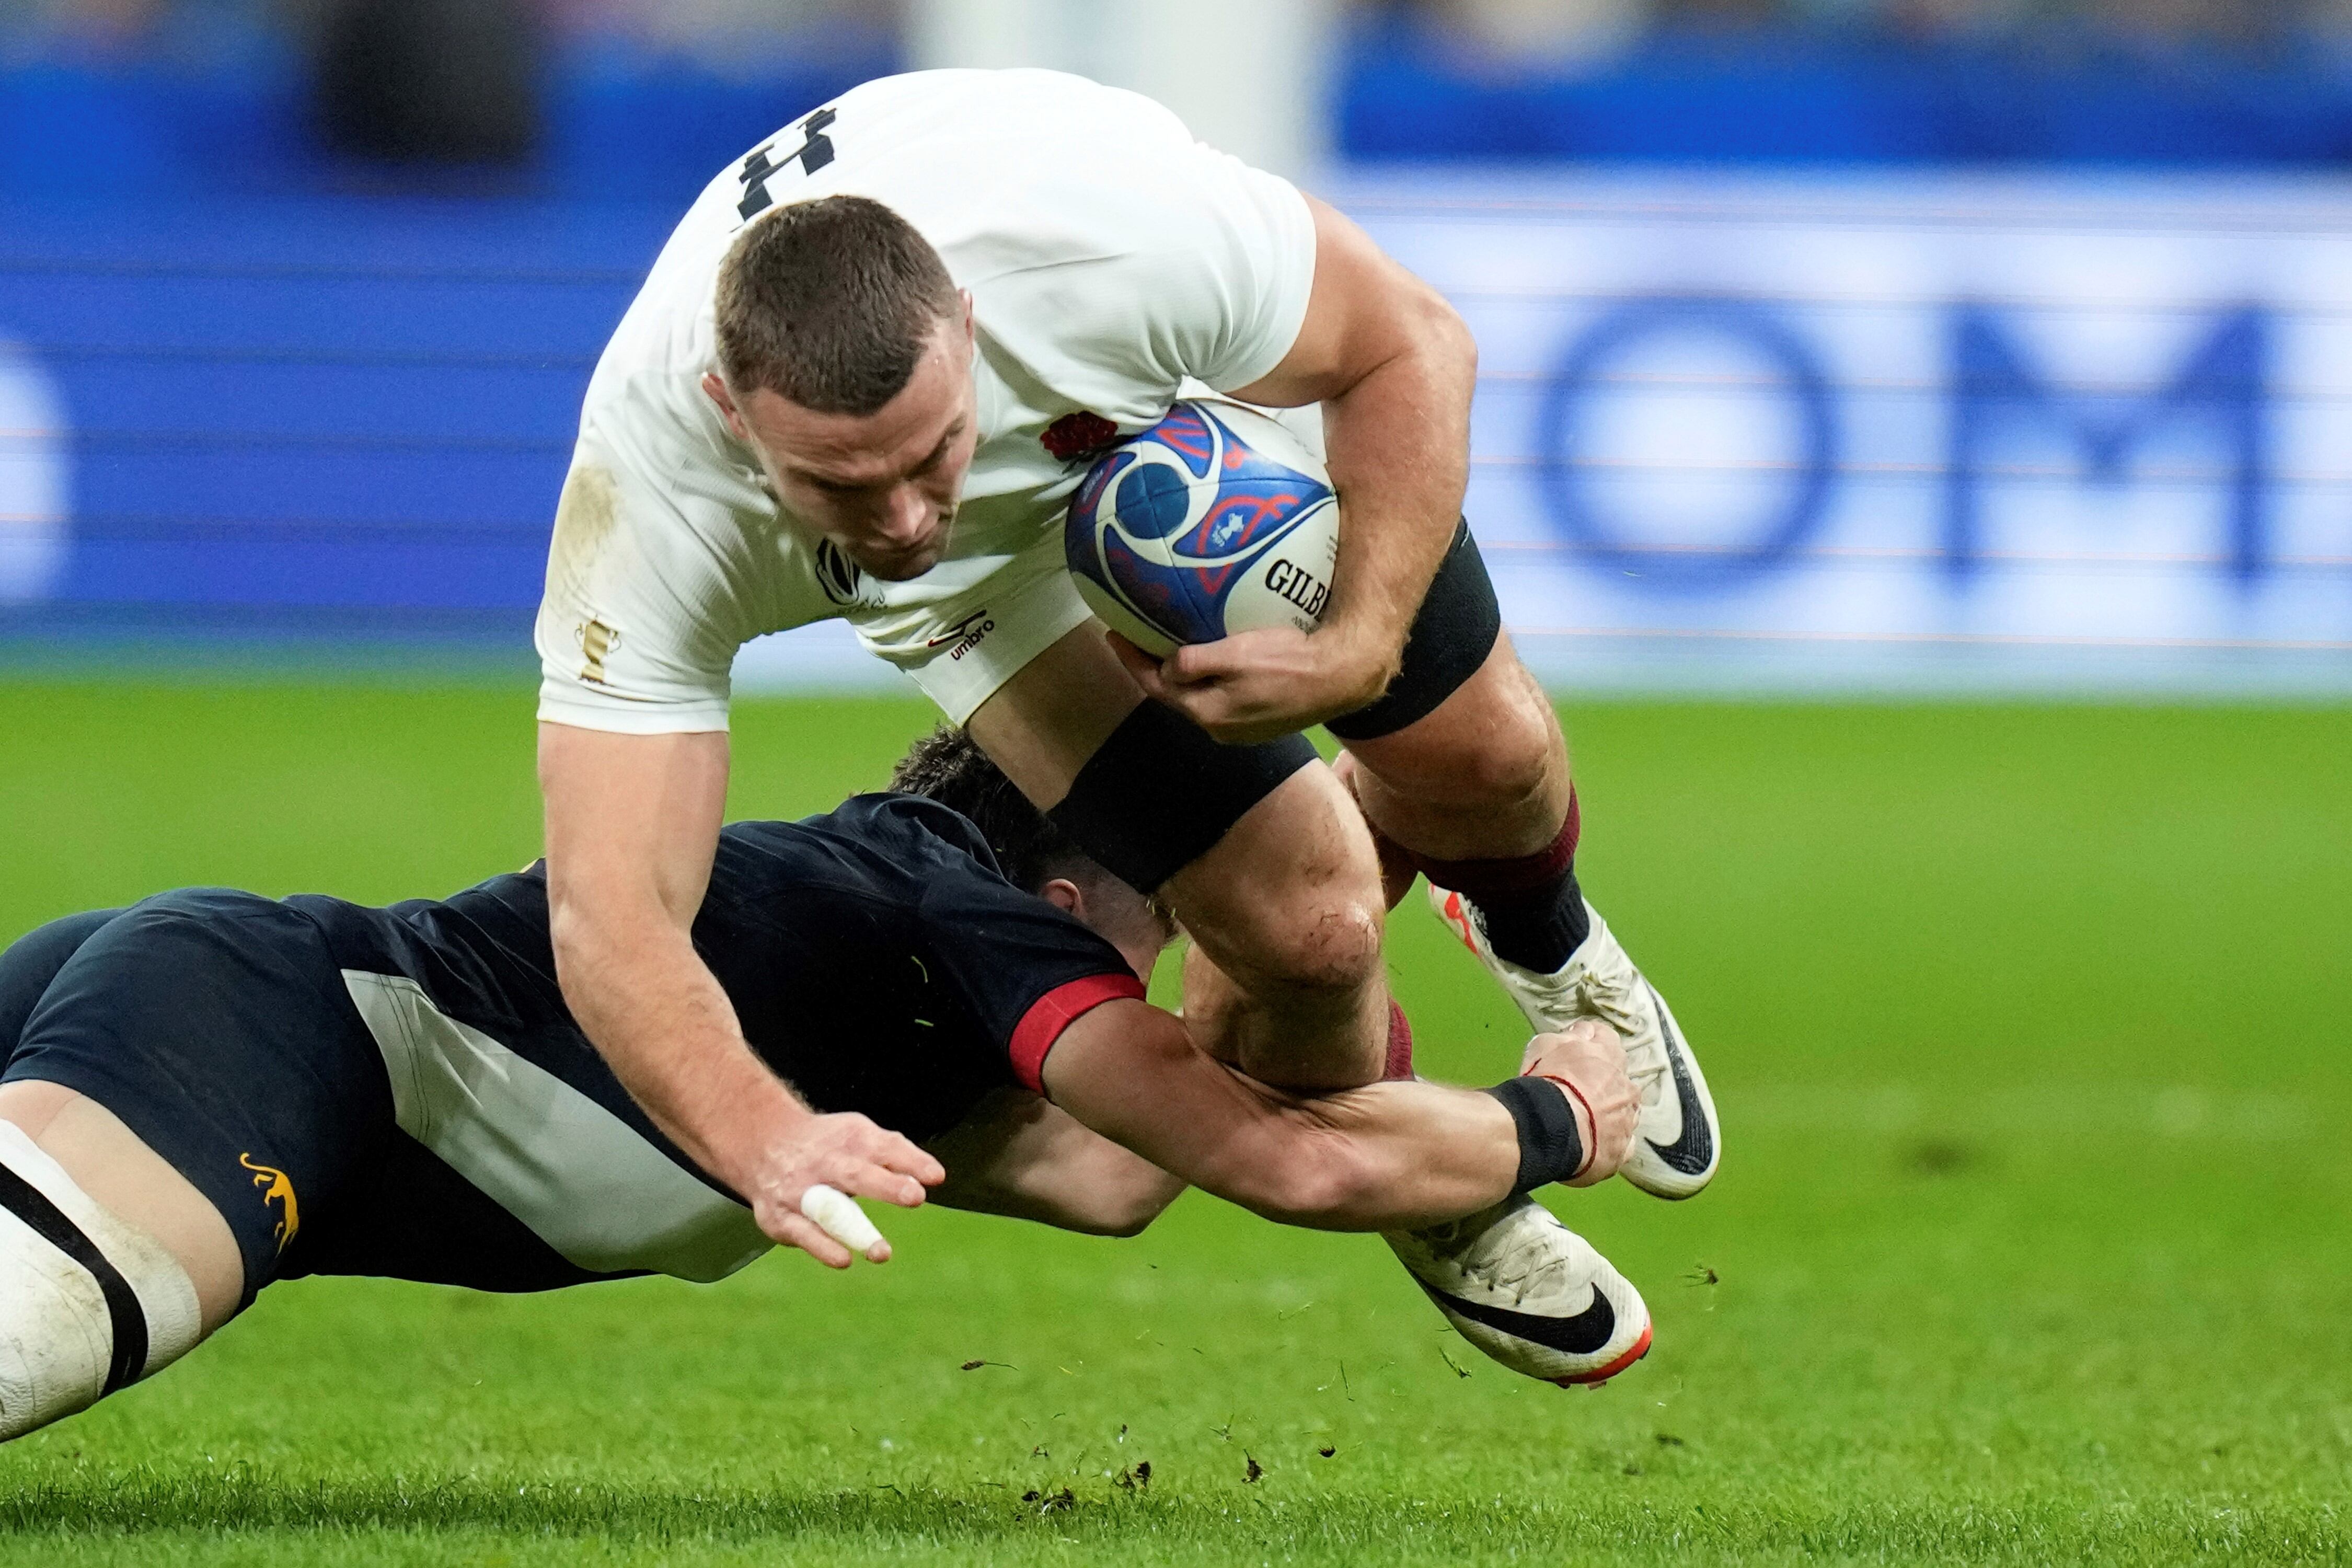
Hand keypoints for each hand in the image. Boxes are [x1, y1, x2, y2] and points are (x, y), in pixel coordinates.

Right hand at [734, 1110, 945, 1267]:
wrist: (764, 1144)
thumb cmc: (828, 1146)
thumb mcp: (860, 1137)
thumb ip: (897, 1155)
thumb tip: (934, 1176)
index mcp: (849, 1140)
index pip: (884, 1147)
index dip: (911, 1161)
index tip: (935, 1177)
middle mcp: (824, 1163)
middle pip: (857, 1174)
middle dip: (886, 1185)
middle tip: (915, 1196)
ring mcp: (800, 1190)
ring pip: (829, 1210)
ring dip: (855, 1230)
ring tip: (882, 1253)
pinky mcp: (781, 1217)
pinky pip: (803, 1233)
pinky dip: (823, 1247)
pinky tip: (844, 1259)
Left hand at [1107, 625, 1395, 743]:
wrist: (1340, 678)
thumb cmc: (1289, 662)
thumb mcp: (1236, 655)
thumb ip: (1195, 663)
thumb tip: (1166, 666)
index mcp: (1207, 713)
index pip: (1155, 687)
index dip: (1132, 661)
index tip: (1114, 633)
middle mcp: (1220, 728)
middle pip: (1175, 697)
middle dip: (1152, 669)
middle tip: (1136, 638)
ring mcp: (1242, 729)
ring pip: (1199, 700)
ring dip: (1181, 677)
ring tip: (1167, 649)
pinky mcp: (1261, 722)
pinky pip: (1223, 699)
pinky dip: (1208, 681)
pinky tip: (1211, 663)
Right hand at [1520, 1021, 1637, 1187]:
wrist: (1552, 1127)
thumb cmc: (1548, 1081)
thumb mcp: (1548, 1044)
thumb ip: (1571, 1036)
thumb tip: (1584, 1032)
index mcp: (1610, 1054)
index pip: (1606, 1038)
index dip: (1588, 1044)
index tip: (1572, 1053)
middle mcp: (1626, 1084)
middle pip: (1617, 1078)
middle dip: (1602, 1082)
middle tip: (1574, 1091)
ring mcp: (1627, 1118)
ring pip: (1624, 1111)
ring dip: (1609, 1112)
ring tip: (1582, 1120)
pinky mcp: (1622, 1149)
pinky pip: (1622, 1144)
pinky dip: (1610, 1141)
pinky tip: (1592, 1143)